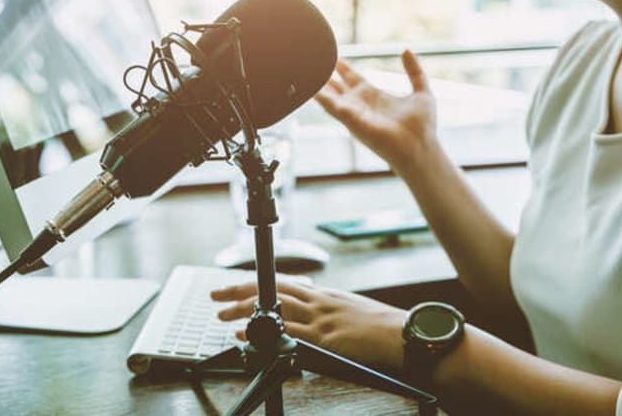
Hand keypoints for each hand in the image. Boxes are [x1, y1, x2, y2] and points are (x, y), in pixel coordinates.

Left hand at [212, 281, 405, 370]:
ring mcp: (321, 319)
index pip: (283, 283)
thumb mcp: (352, 310)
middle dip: (240, 292)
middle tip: (217, 295)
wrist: (405, 335)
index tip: (237, 286)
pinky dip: (264, 331)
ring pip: (274, 307)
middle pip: (271, 290)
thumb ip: (330, 309)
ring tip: (222, 314)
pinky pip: (287, 332)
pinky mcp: (326, 338)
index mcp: (326, 295)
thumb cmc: (384, 326)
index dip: (257, 283)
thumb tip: (313, 313)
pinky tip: (247, 333)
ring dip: (244, 311)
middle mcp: (320, 301)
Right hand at [315, 51, 436, 172]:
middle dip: (325, 76)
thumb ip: (414, 71)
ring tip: (304, 72)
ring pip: (329, 96)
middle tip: (313, 62)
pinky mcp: (351, 120)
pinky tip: (309, 86)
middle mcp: (361, 105)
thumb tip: (405, 50)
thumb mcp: (421, 91)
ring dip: (318, 85)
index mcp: (375, 97)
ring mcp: (354, 113)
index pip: (354, 80)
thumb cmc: (423, 127)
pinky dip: (319, 96)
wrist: (420, 147)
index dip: (344, 69)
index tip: (335, 58)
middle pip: (338, 87)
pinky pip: (331, 105)